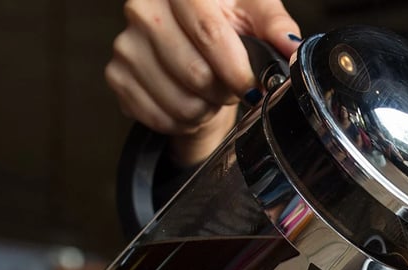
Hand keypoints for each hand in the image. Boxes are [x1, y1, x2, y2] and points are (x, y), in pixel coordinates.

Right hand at [105, 0, 300, 164]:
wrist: (190, 44)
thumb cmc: (225, 25)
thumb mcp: (254, 13)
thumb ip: (274, 26)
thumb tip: (290, 47)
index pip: (208, 32)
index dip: (236, 68)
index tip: (253, 86)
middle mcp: (144, 9)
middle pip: (194, 72)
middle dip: (224, 91)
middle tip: (232, 87)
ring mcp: (126, 44)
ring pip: (179, 102)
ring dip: (205, 109)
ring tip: (211, 94)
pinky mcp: (117, 76)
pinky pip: (159, 117)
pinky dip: (183, 122)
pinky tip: (191, 104)